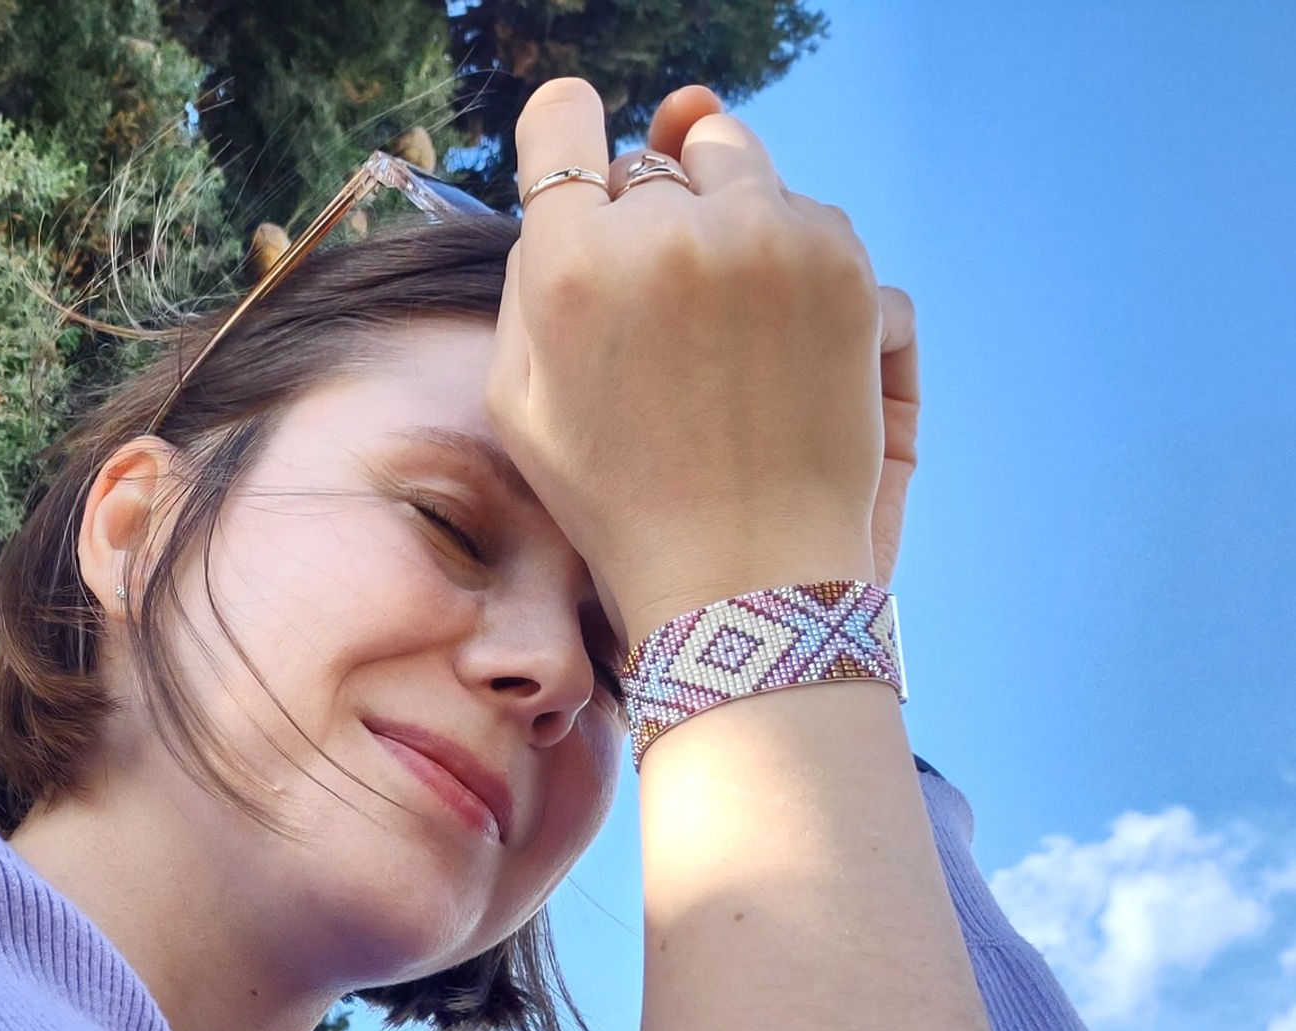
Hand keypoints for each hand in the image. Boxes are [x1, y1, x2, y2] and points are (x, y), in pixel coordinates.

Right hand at [488, 79, 891, 645]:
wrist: (742, 575)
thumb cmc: (619, 503)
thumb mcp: (521, 407)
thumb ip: (529, 284)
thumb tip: (569, 201)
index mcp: (571, 267)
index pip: (562, 124)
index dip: (568, 139)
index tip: (582, 164)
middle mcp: (665, 232)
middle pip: (655, 162)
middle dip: (654, 219)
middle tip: (661, 323)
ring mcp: (763, 236)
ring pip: (735, 168)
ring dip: (726, 223)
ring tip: (721, 332)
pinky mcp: (840, 259)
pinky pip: (801, 215)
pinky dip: (788, 260)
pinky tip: (772, 343)